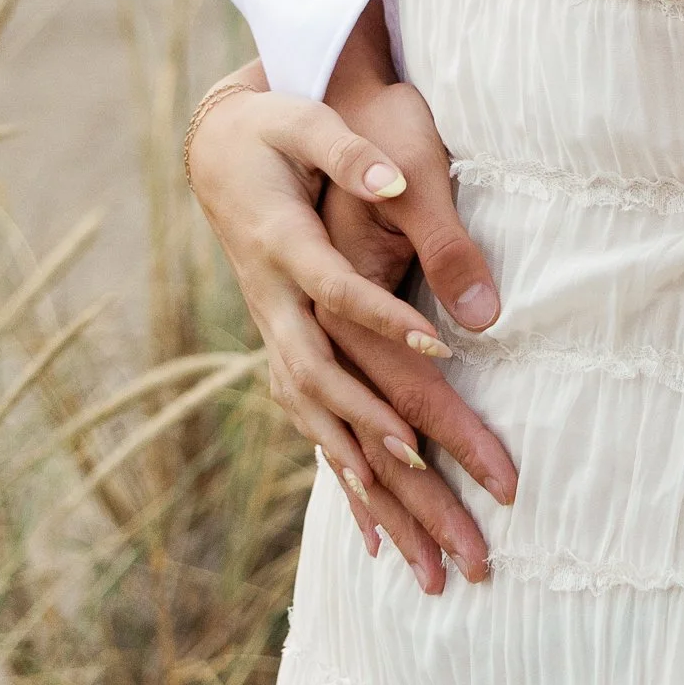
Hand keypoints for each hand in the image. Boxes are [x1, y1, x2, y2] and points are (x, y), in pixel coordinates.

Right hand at [186, 77, 514, 591]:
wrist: (219, 147)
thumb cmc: (278, 129)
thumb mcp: (308, 124)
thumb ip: (353, 157)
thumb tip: (398, 179)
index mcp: (284, 250)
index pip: (338, 294)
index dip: (385, 320)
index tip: (442, 351)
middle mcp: (275, 309)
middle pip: (334, 392)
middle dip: (399, 455)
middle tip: (465, 512)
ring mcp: (276, 339)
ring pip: (325, 430)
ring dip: (380, 497)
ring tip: (432, 559)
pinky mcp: (288, 355)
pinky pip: (317, 431)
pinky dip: (348, 484)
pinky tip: (378, 540)